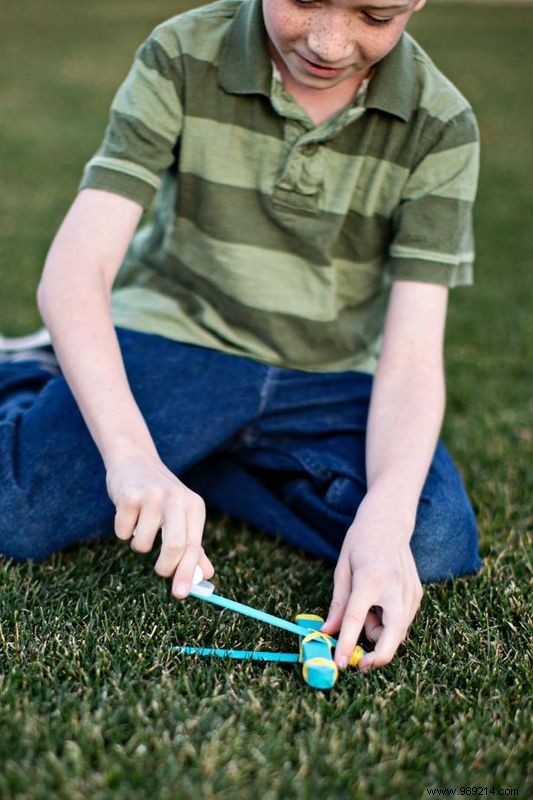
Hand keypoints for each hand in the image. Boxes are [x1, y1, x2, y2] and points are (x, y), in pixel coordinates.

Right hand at [106, 452, 213, 597]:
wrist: (134, 461)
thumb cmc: (161, 497)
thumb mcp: (182, 517)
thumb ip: (194, 547)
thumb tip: (205, 576)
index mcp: (193, 506)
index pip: (194, 546)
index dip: (187, 573)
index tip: (181, 594)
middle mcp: (176, 499)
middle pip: (174, 546)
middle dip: (165, 567)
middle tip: (161, 572)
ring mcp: (152, 496)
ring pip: (143, 544)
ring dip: (139, 544)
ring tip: (141, 526)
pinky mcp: (129, 496)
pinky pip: (123, 533)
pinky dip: (124, 531)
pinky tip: (128, 514)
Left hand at [320, 496, 422, 671]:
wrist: (389, 522)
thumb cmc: (360, 543)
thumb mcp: (342, 569)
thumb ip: (338, 604)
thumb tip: (327, 632)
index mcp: (369, 579)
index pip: (355, 619)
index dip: (347, 645)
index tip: (341, 664)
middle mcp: (394, 587)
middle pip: (392, 636)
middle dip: (378, 656)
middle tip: (360, 663)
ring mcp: (410, 591)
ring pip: (398, 632)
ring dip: (380, 632)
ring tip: (368, 609)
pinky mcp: (418, 594)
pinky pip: (404, 622)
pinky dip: (390, 622)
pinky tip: (381, 604)